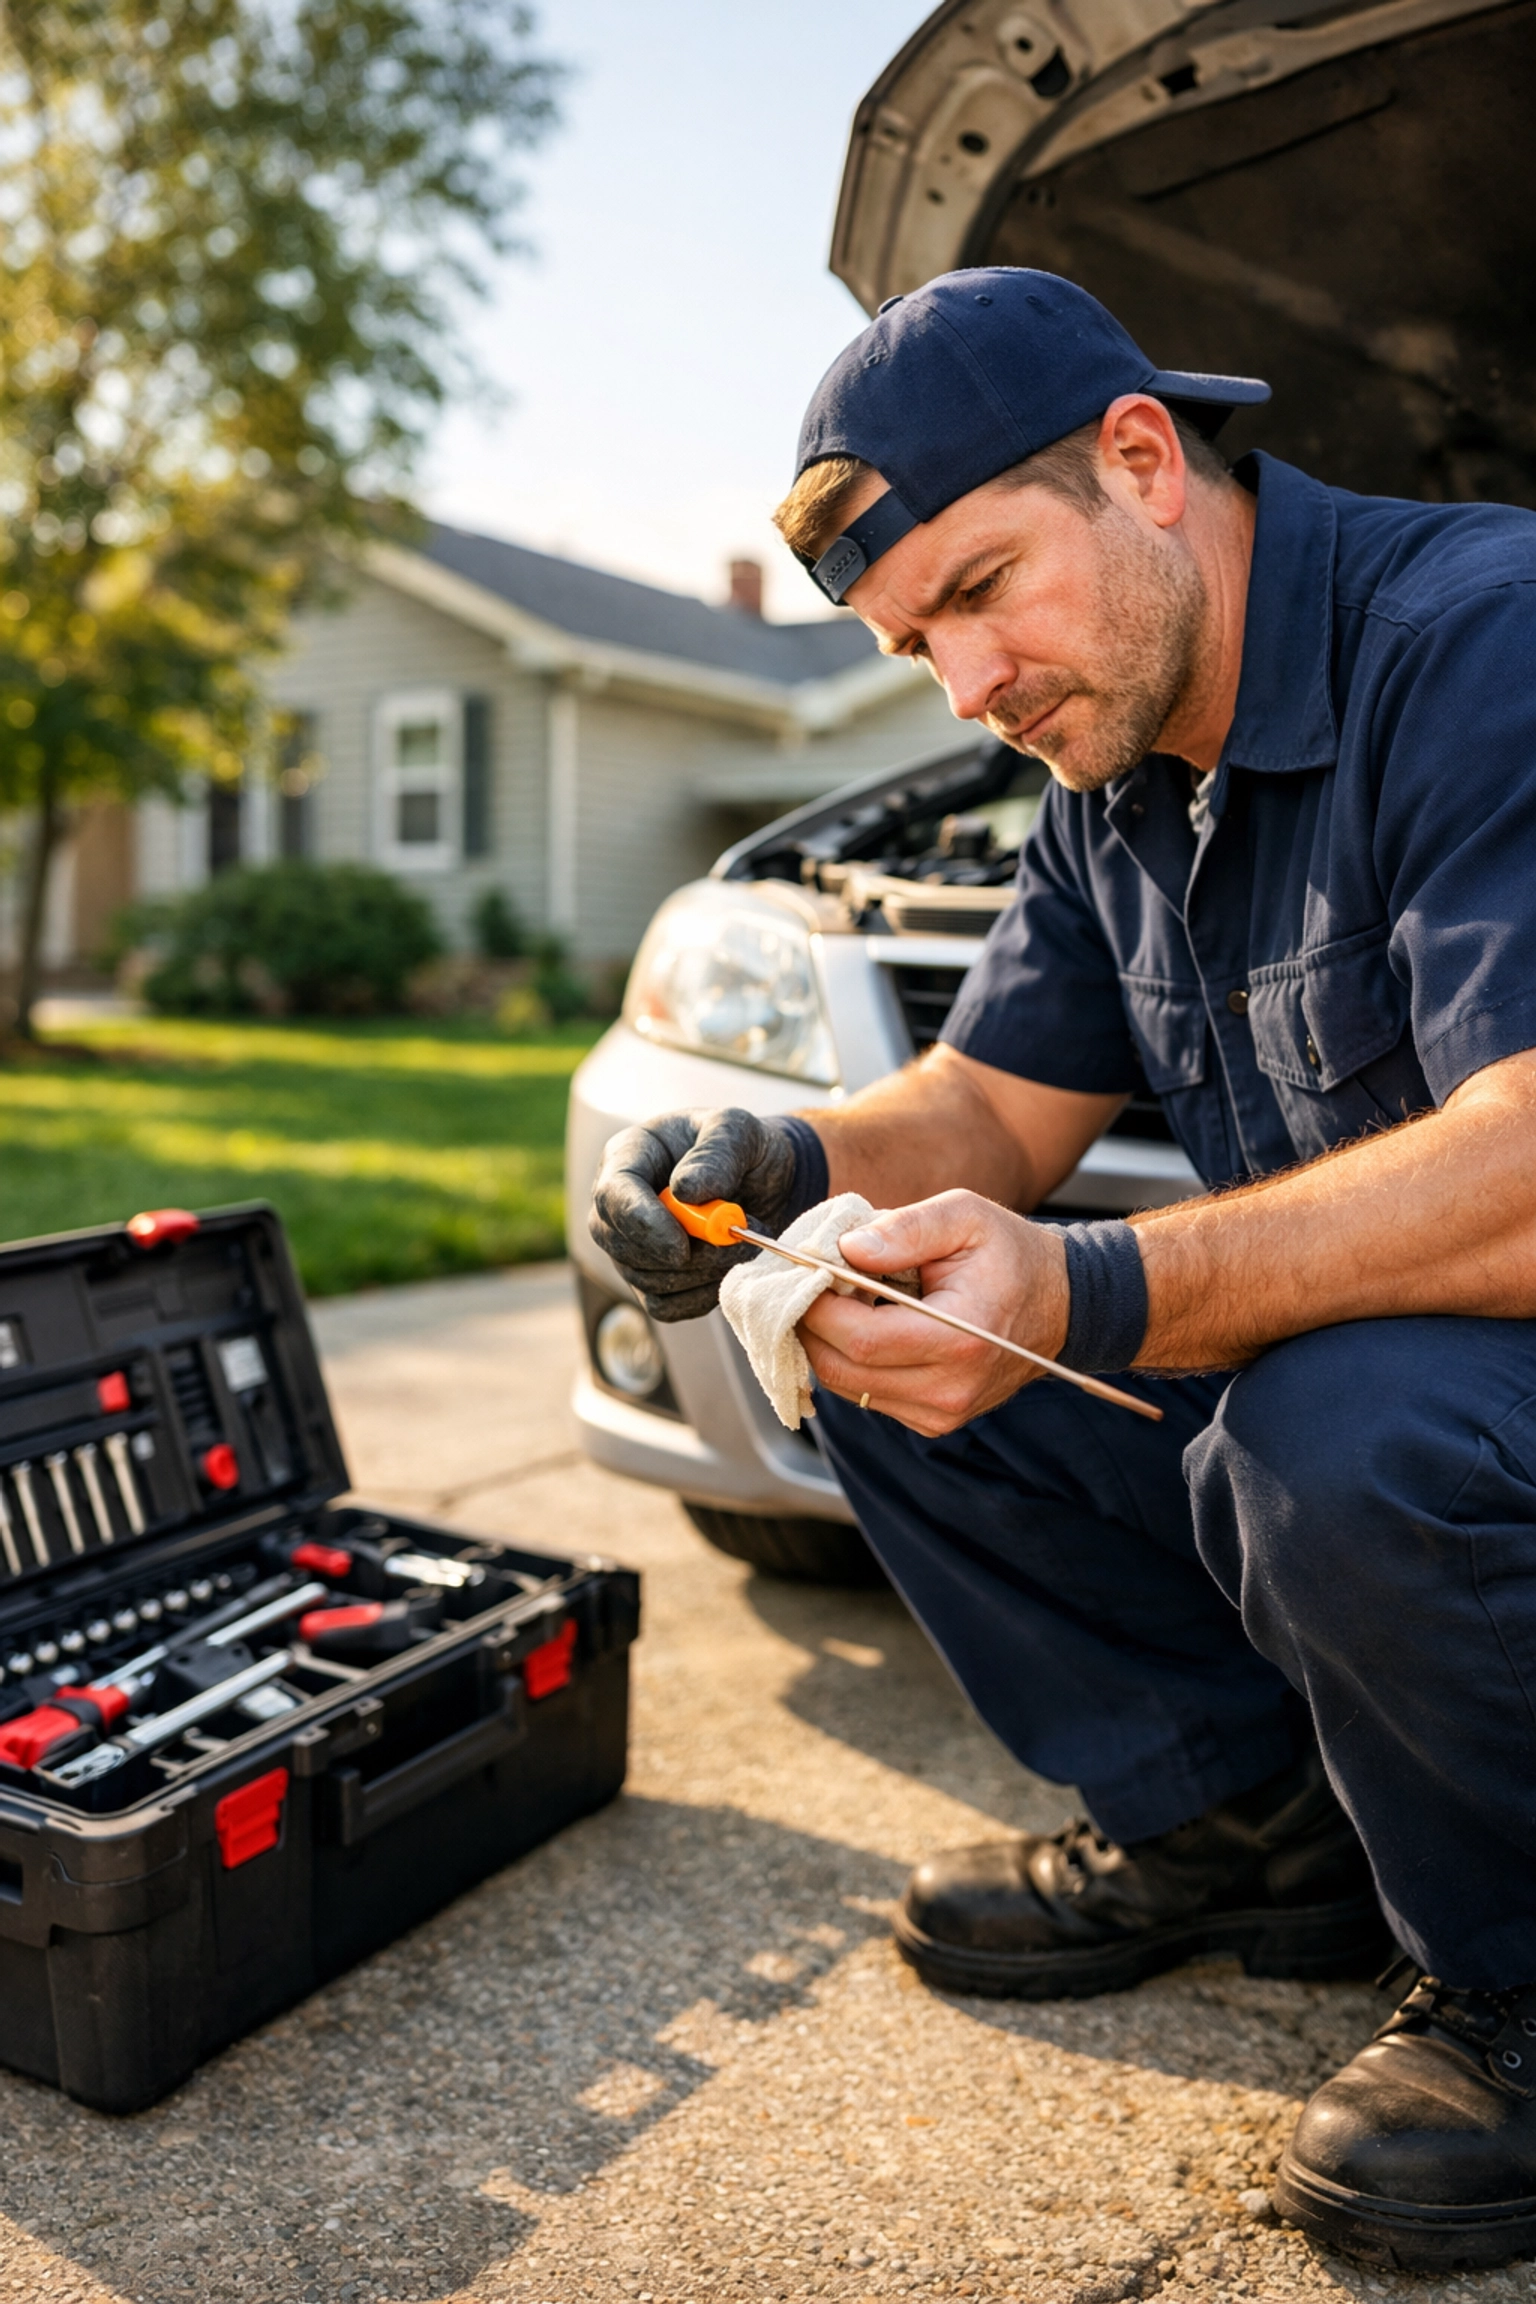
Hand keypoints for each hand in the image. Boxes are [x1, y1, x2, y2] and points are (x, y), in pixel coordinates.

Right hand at [588, 1107, 800, 1321]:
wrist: (765, 1181)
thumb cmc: (744, 1148)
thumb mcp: (740, 1131)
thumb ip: (717, 1152)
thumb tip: (685, 1190)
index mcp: (629, 1156)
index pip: (612, 1195)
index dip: (642, 1224)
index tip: (682, 1246)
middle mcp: (619, 1204)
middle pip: (621, 1244)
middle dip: (683, 1255)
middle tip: (739, 1238)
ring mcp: (630, 1245)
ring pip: (646, 1280)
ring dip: (703, 1272)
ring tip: (744, 1242)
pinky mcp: (652, 1279)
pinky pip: (664, 1305)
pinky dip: (702, 1296)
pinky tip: (730, 1268)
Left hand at [798, 1190, 1069, 1435]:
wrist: (1060, 1304)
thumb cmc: (1010, 1254)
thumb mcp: (965, 1216)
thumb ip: (906, 1229)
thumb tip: (846, 1249)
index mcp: (961, 1339)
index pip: (861, 1339)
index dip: (817, 1307)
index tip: (804, 1270)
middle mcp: (950, 1389)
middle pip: (842, 1370)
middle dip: (811, 1325)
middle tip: (810, 1282)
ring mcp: (941, 1413)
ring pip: (846, 1387)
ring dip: (827, 1343)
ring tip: (842, 1299)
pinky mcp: (933, 1420)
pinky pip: (866, 1394)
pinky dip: (851, 1360)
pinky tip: (866, 1324)